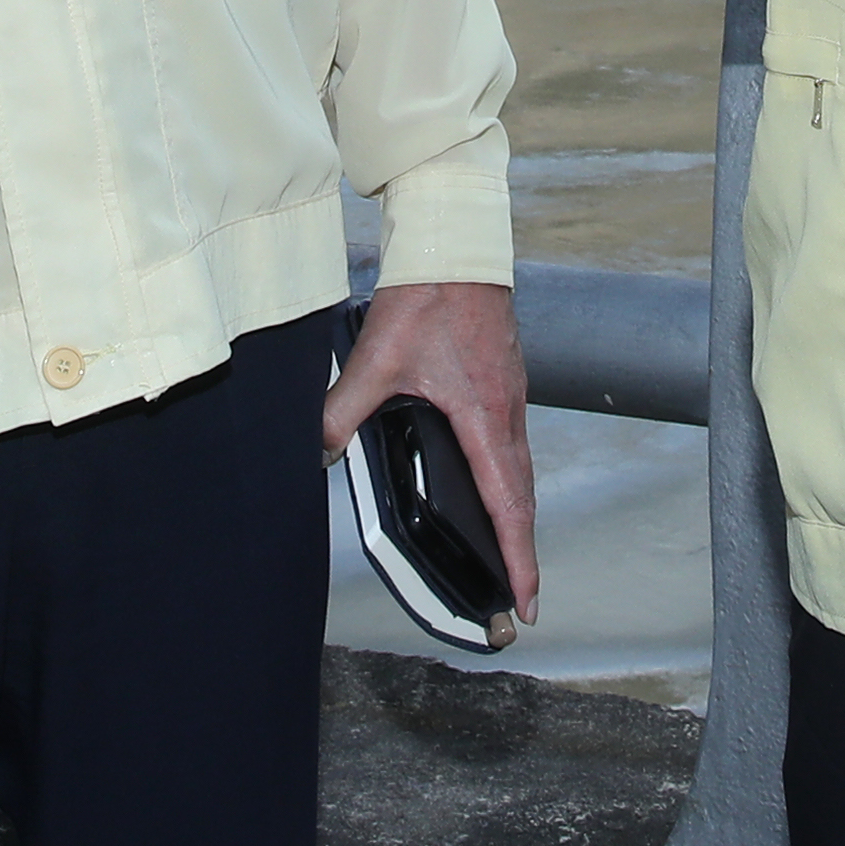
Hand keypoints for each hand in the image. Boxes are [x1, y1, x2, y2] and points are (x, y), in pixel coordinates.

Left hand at [326, 278, 540, 620]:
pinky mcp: (504, 379)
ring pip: (521, 469)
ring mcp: (511, 395)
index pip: (508, 503)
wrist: (454, 243)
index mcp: (484, 416)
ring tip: (510, 551)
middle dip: (523, 550)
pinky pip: (514, 444)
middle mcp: (507, 411)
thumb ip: (343, 409)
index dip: (519, 558)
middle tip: (521, 597)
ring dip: (519, 514)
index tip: (528, 602)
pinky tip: (493, 482)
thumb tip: (316, 452)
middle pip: (523, 496)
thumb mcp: (375, 357)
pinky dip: (512, 478)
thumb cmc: (426, 295)